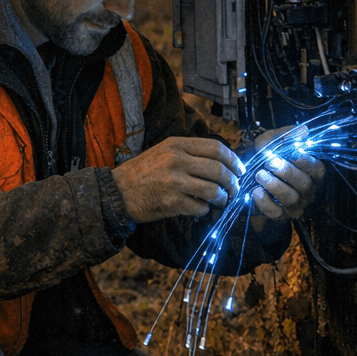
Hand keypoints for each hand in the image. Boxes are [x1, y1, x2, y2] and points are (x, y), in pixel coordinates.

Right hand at [112, 136, 245, 223]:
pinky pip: (201, 207)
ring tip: (220, 201)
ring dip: (222, 198)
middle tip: (234, 189)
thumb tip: (221, 162)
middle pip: (219, 169)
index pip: (215, 148)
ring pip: (214, 190)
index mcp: (175, 145)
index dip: (233, 160)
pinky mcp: (172, 203)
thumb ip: (188, 153)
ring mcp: (174, 182)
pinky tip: (200, 208)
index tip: (239, 170)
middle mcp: (176, 161)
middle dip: (233, 182)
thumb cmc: (141, 173)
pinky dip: (205, 210)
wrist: (117, 192)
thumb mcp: (162, 152)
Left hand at [247, 128, 325, 221]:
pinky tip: (256, 192)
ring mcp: (296, 205)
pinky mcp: (281, 215)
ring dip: (275, 186)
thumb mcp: (273, 141)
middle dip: (287, 172)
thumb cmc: (266, 156)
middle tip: (270, 163)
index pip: (317, 170)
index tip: (292, 153)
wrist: (248, 174)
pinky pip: (276, 213)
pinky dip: (265, 203)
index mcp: (312, 173)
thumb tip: (303, 131)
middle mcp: (308, 191)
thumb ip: (286, 135)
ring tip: (260, 175)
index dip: (305, 162)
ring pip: (291, 199)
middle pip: (304, 184)